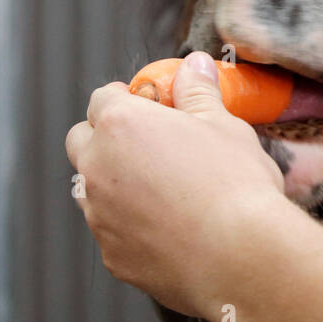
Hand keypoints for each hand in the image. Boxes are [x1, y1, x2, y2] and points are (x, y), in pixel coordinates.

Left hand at [65, 51, 287, 318]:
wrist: (241, 255)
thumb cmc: (235, 184)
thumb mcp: (224, 125)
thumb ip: (199, 92)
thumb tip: (195, 65)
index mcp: (121, 125)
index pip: (102, 98)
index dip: (124, 98)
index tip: (147, 104)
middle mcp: (98, 168)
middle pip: (81, 141)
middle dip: (105, 137)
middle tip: (148, 143)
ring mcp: (100, 216)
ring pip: (91, 190)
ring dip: (114, 183)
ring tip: (161, 188)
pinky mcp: (112, 256)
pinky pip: (112, 232)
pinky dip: (131, 226)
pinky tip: (170, 228)